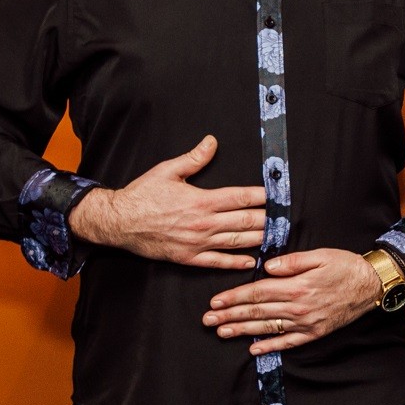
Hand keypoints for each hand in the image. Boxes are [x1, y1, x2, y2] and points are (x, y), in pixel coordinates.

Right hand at [67, 135, 265, 268]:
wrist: (118, 222)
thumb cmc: (142, 195)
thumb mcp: (167, 171)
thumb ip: (194, 158)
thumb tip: (212, 142)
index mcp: (202, 200)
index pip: (241, 197)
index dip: (263, 196)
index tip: (279, 195)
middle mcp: (204, 223)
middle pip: (246, 221)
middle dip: (269, 218)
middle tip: (286, 217)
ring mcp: (197, 242)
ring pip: (237, 242)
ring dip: (260, 239)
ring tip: (277, 236)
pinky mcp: (189, 257)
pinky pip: (218, 262)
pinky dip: (237, 262)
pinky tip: (252, 261)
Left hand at [203, 248, 382, 354]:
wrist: (372, 284)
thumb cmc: (346, 265)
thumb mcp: (320, 255)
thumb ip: (292, 261)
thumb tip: (267, 267)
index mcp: (296, 286)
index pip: (257, 293)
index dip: (234, 298)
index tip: (215, 301)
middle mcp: (298, 307)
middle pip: (257, 312)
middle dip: (229, 315)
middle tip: (207, 320)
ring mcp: (306, 322)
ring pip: (267, 328)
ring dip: (242, 331)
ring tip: (222, 332)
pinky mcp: (314, 332)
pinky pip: (288, 341)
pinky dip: (270, 346)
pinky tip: (253, 349)